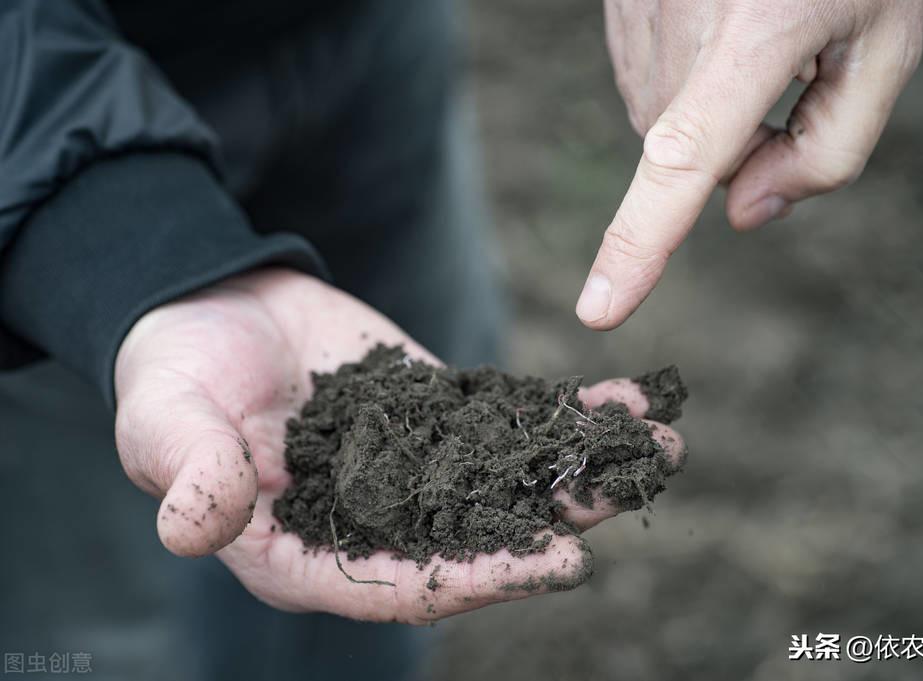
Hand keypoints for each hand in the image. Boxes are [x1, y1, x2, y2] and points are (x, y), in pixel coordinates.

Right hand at [113, 268, 683, 623]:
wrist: (211, 306)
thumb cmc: (174, 369)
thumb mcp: (166, 417)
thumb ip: (188, 468)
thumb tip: (193, 526)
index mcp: (304, 551)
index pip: (399, 584)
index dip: (477, 579)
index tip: (556, 565)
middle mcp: (372, 524)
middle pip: (475, 541)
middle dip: (556, 524)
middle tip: (630, 494)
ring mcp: (414, 471)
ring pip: (506, 485)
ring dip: (580, 469)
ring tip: (658, 447)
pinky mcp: (438, 420)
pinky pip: (506, 426)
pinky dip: (561, 416)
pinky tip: (622, 403)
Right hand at [577, 0, 922, 328]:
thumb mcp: (884, 44)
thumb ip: (832, 150)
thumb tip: (744, 214)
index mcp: (757, 30)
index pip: (684, 160)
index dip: (640, 241)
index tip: (598, 308)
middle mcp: (678, 21)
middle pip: (690, 159)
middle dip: (740, 146)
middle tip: (791, 76)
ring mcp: (635, 14)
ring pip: (661, 126)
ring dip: (708, 110)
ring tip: (754, 35)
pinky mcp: (616, 11)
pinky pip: (644, 86)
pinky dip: (682, 80)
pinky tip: (718, 25)